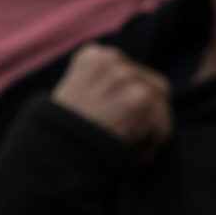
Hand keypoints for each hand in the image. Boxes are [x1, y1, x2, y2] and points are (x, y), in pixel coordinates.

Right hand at [51, 44, 172, 156]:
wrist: (53, 153)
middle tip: (134, 140)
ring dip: (150, 132)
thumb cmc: (61, 134)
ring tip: (132, 152)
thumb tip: (136, 97)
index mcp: (94, 56)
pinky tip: (133, 158)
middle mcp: (111, 59)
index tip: (121, 125)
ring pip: (160, 105)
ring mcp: (126, 76)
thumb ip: (103, 88)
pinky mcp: (139, 98)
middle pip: (153, 85)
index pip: (132, 73)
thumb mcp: (76, 95)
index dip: (130, 103)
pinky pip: (163, 124)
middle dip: (147, 115)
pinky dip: (151, 146)